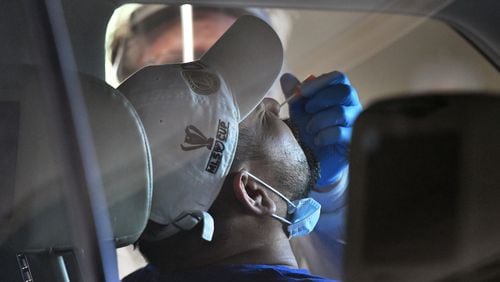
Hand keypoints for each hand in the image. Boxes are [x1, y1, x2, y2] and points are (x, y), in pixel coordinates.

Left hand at [280, 71, 361, 187]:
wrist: (312, 160)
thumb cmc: (308, 131)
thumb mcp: (299, 110)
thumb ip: (295, 94)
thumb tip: (286, 77)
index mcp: (340, 94)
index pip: (338, 78)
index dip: (320, 82)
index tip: (303, 91)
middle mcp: (351, 106)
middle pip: (345, 91)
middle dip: (321, 99)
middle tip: (307, 109)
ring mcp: (355, 124)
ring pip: (341, 112)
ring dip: (319, 119)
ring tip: (309, 128)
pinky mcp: (353, 142)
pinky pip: (341, 132)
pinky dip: (324, 135)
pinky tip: (317, 140)